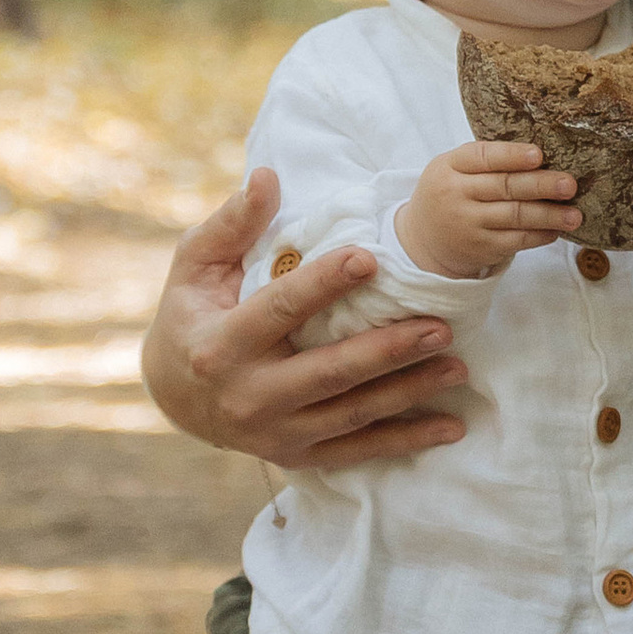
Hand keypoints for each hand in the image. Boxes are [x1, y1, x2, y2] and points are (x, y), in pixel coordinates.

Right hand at [139, 169, 473, 470]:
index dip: (325, 283)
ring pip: (353, 413)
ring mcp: (274, 433)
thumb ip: (232, 224)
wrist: (174, 398)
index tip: (372, 258)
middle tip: (441, 327)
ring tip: (458, 366)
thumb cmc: (191, 315)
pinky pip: (359, 451)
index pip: (281, 310)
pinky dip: (407, 441)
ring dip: (410, 392)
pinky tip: (452, 427)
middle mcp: (247, 396)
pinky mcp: (297, 456)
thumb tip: (267, 177)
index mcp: (220, 345)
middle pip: (330, 371)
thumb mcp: (196, 267)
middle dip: (389, 351)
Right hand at [396, 142, 584, 278]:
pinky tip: (556, 230)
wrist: (423, 238)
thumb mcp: (454, 169)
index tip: (539, 155)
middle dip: (541, 185)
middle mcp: (456, 194)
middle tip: (570, 184)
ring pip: (515, 216)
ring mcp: (468, 223)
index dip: (511, 156)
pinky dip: (540, 235)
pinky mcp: (481, 247)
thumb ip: (487, 160)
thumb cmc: (452, 192)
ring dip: (549, 215)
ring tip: (575, 215)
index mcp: (450, 166)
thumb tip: (543, 155)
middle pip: (504, 187)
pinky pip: (517, 241)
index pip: (482, 157)